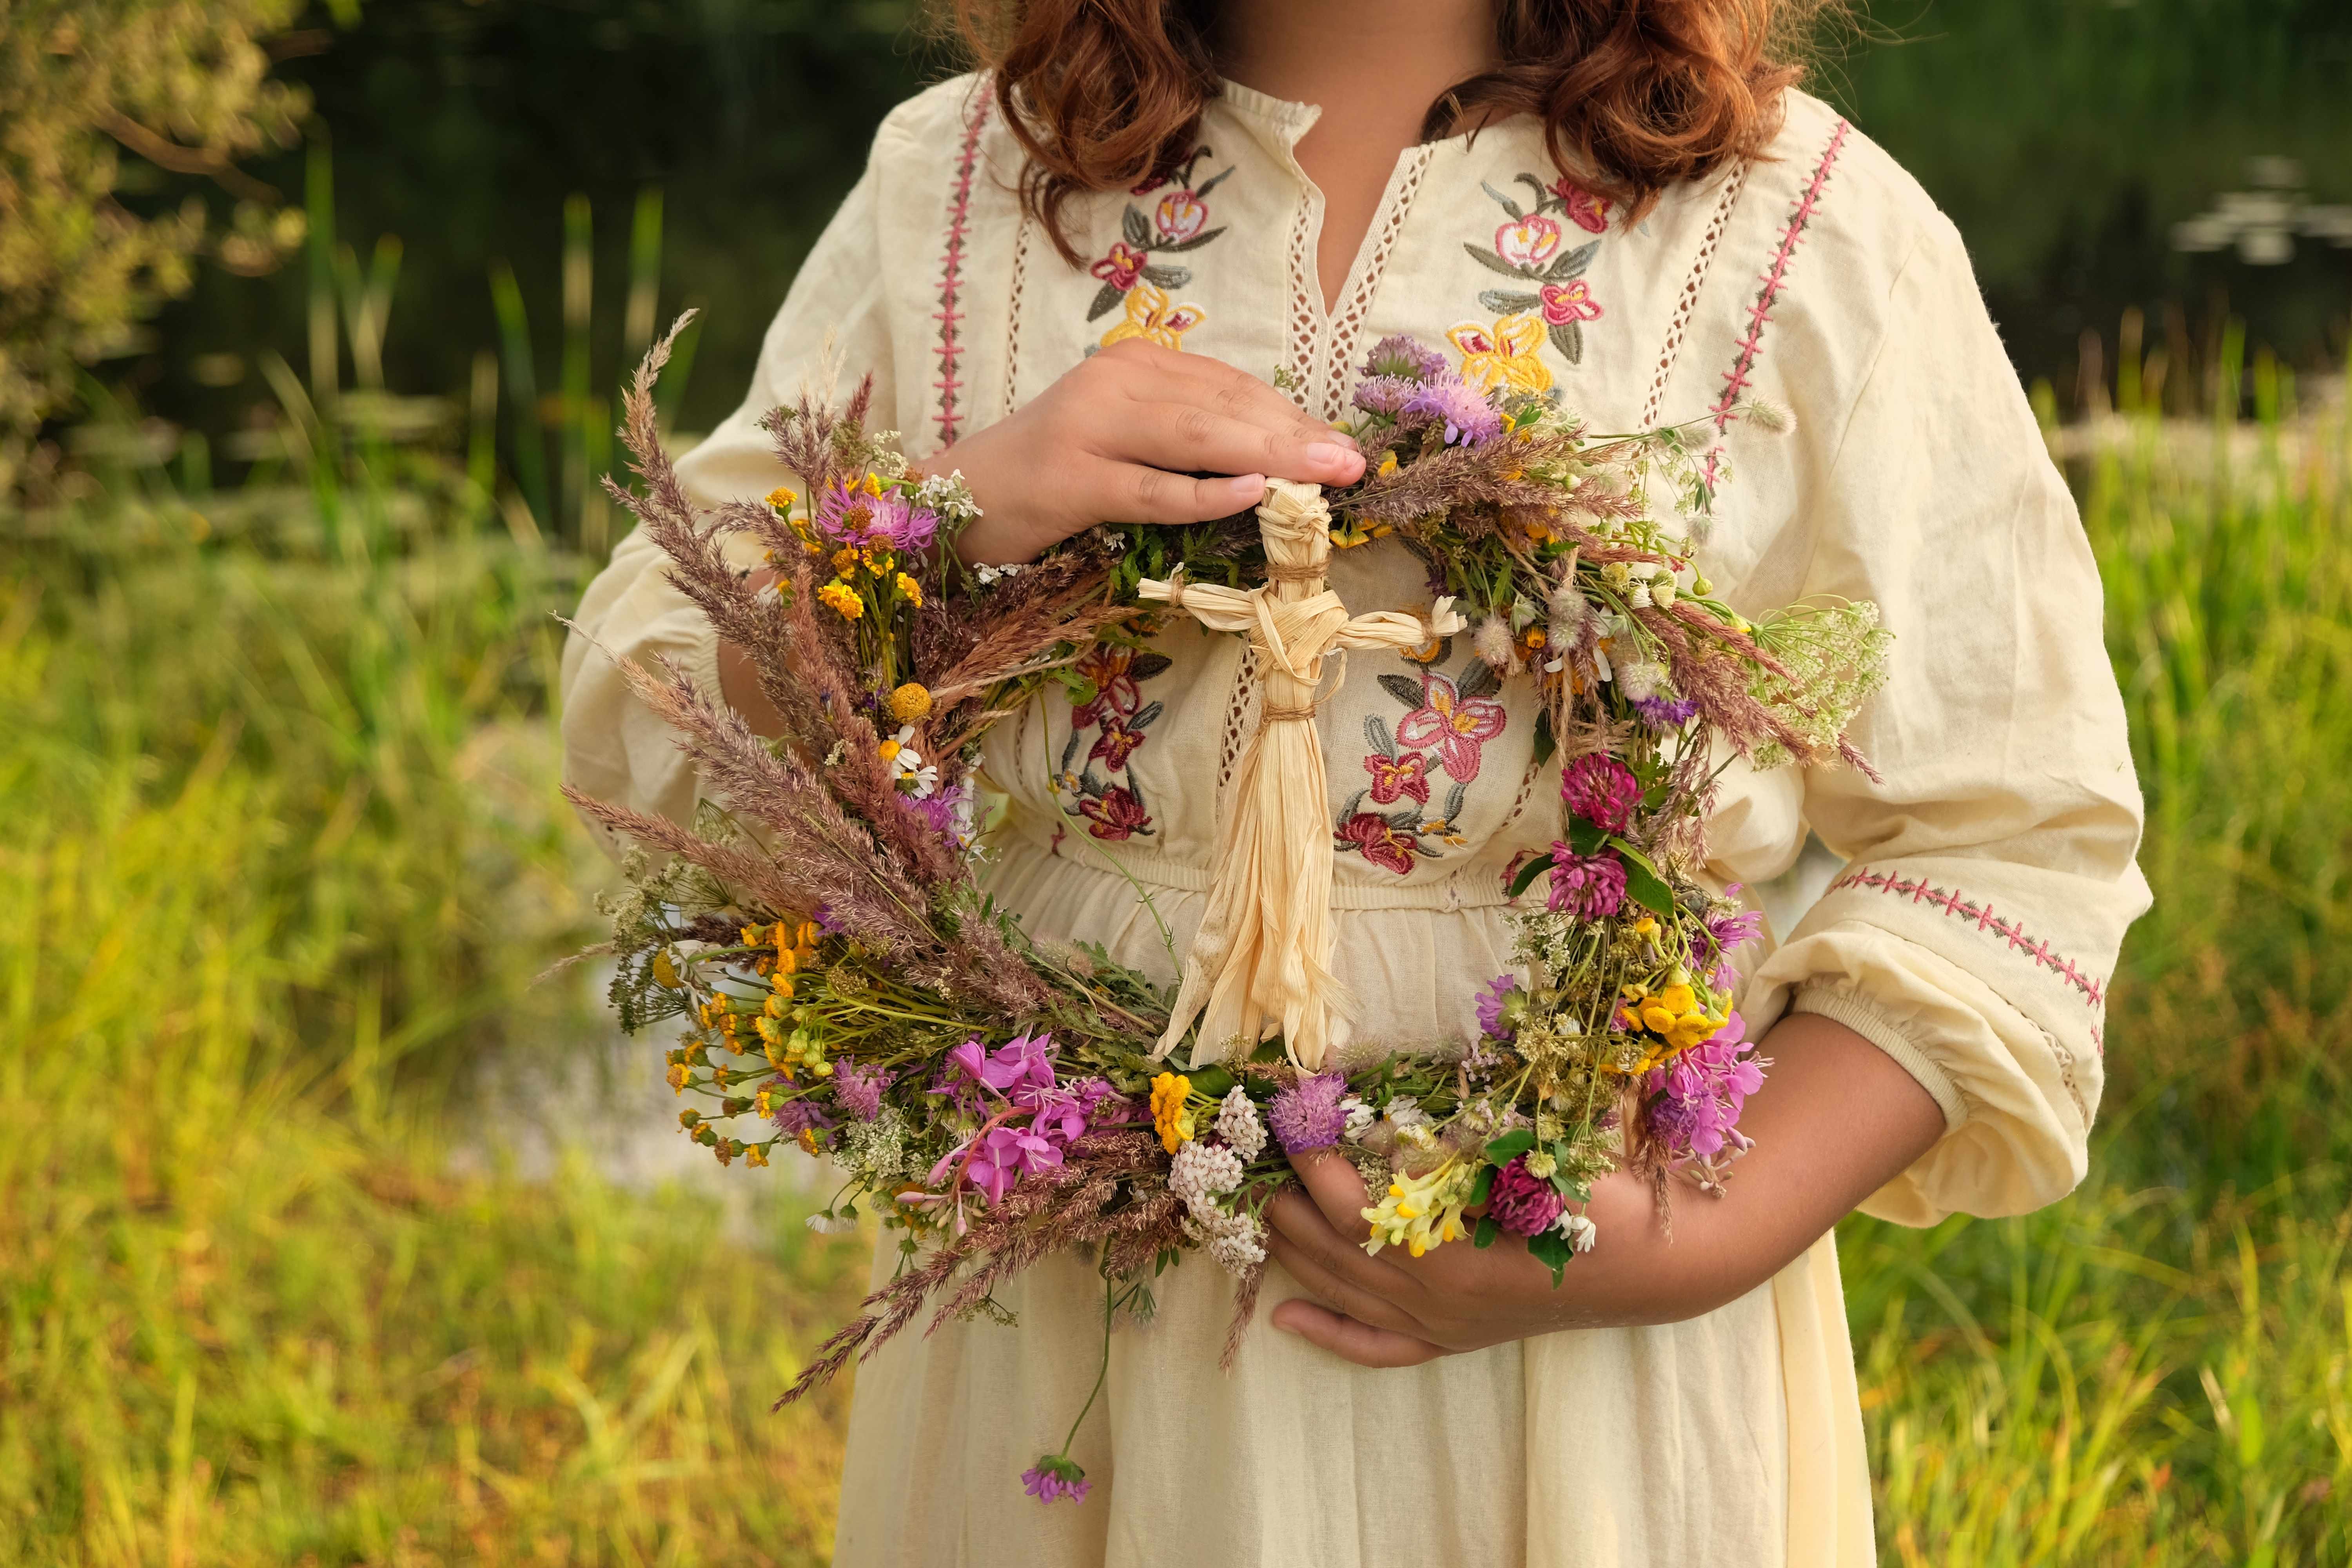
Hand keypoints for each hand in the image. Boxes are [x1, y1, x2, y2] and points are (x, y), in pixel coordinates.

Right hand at [940, 338, 1365, 565]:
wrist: (958, 496)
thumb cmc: (1050, 472)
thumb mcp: (1124, 435)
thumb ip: (1185, 436)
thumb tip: (1272, 458)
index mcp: (1135, 366)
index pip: (1228, 387)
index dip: (1290, 415)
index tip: (1341, 443)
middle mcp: (1114, 384)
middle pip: (1221, 409)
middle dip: (1294, 435)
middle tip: (1353, 462)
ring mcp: (1089, 430)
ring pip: (1194, 440)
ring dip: (1267, 458)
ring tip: (1324, 474)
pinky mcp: (1070, 481)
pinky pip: (1148, 488)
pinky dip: (1201, 494)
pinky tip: (1250, 494)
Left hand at [1265, 1012, 1946, 1366]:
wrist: (1660, 1259)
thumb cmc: (1597, 1185)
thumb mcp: (1532, 1138)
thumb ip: (1473, 1117)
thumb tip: (1425, 1071)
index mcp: (1445, 1251)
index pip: (1344, 1199)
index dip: (1308, 1152)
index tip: (1287, 1107)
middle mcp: (1430, 1297)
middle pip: (1326, 1244)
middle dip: (1287, 1193)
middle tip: (1263, 1146)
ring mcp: (1439, 1325)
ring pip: (1340, 1290)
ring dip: (1292, 1247)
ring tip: (1259, 1201)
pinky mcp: (1452, 1339)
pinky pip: (1377, 1347)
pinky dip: (1329, 1331)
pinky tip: (1283, 1317)